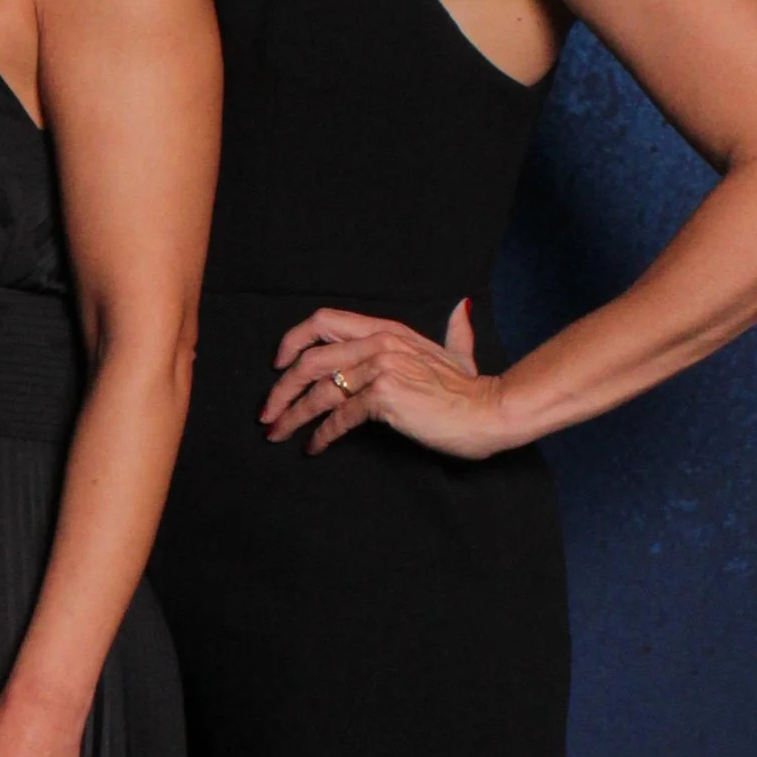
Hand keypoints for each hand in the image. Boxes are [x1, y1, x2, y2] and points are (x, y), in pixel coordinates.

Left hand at [263, 299, 517, 458]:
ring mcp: (381, 368)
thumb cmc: (471, 390)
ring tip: (277, 434)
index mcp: (387, 330)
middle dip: (281, 388)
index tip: (278, 365)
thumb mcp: (457, 353)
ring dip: (292, 416)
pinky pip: (339, 417)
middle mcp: (380, 343)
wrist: (489, 411)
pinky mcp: (384, 397)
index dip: (293, 341)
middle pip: (310, 360)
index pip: (324, 321)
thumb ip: (455, 331)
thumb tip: (461, 309)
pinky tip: (313, 447)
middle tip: (267, 412)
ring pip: (319, 391)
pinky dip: (321, 435)